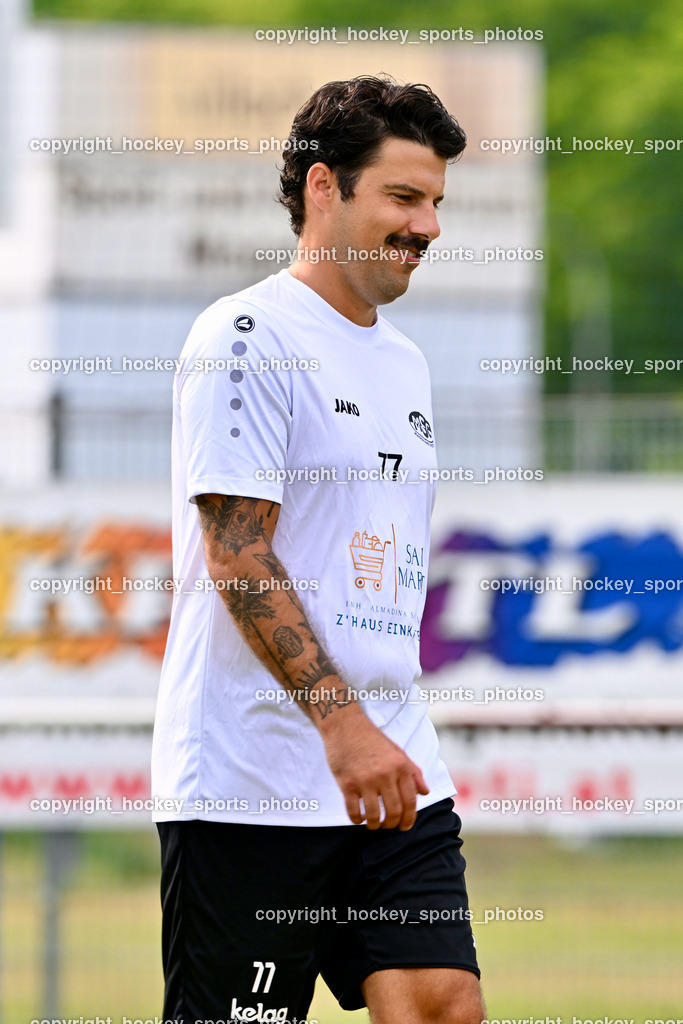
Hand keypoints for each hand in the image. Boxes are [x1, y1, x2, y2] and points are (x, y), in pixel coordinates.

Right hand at [320, 705, 429, 830]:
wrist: (346, 726)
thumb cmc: (373, 739)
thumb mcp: (398, 752)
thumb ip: (413, 772)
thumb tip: (425, 793)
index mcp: (400, 767)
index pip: (410, 801)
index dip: (409, 818)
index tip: (405, 826)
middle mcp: (385, 774)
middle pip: (394, 811)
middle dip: (392, 824)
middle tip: (388, 826)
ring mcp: (365, 780)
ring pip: (374, 815)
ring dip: (375, 825)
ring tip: (373, 825)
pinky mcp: (347, 784)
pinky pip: (354, 811)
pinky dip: (357, 820)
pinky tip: (358, 818)